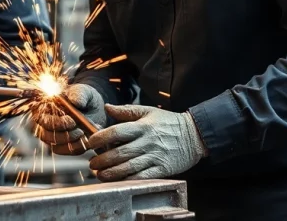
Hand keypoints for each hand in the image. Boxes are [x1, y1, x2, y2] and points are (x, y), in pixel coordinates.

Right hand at [30, 83, 105, 155]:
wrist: (94, 107)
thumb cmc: (83, 97)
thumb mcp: (83, 91)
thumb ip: (79, 93)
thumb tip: (75, 102)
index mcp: (44, 108)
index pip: (40, 119)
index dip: (55, 122)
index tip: (71, 120)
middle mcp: (45, 124)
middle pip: (45, 135)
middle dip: (64, 135)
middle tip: (80, 130)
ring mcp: (52, 137)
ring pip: (54, 146)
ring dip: (70, 143)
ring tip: (83, 134)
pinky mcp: (62, 146)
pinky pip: (65, 152)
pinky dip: (76, 148)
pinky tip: (86, 141)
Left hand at [87, 104, 204, 180]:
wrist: (195, 135)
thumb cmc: (169, 122)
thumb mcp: (148, 111)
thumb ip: (126, 110)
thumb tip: (107, 107)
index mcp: (142, 126)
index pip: (117, 131)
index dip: (100, 138)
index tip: (91, 143)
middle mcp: (147, 141)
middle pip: (120, 152)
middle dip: (102, 159)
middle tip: (92, 163)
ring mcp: (155, 156)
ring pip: (129, 167)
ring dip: (111, 172)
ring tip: (100, 174)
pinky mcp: (163, 169)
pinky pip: (143, 176)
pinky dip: (128, 179)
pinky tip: (118, 180)